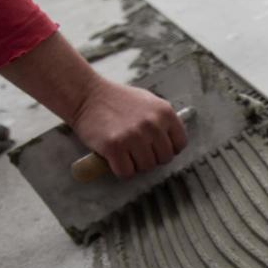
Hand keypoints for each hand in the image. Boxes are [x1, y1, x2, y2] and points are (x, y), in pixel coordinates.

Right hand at [70, 79, 187, 178]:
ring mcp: (134, 136)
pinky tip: (114, 157)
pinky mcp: (115, 147)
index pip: (179, 144)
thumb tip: (173, 144)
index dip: (167, 149)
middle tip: (136, 150)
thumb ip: (162, 120)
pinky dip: (120, 169)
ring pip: (146, 167)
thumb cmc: (117, 100)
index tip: (155, 148)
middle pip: (163, 159)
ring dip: (135, 164)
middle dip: (151, 158)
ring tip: (125, 151)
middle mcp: (152, 125)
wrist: (87, 95)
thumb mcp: (148, 102)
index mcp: (164, 112)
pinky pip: (126, 172)